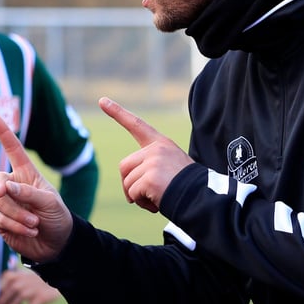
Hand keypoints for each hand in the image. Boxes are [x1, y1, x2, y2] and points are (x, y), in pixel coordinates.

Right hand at [0, 111, 72, 262]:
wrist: (57, 243)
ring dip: (18, 215)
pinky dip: (16, 226)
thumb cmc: (57, 216)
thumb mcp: (49, 201)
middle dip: (1, 189)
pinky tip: (30, 231)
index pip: (12, 149)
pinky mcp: (2, 222)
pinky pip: (0, 220)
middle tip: (2, 194)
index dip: (2, 132)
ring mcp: (6, 204)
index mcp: (26, 173)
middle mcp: (13, 186)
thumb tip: (4, 188)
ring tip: (35, 223)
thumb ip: (28, 193)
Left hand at [0, 268, 60, 303]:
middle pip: (10, 291)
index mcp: (20, 274)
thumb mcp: (25, 278)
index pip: (5, 278)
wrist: (55, 283)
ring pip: (18, 300)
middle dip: (1, 301)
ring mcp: (33, 289)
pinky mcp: (40, 298)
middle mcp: (25, 280)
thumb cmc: (37, 283)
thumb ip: (13, 283)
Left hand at [102, 96, 192, 213]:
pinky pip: (133, 194)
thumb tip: (130, 191)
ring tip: (157, 198)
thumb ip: (150, 168)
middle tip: (145, 194)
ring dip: (138, 196)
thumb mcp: (170, 168)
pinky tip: (158, 202)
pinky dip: (142, 203)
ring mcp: (152, 162)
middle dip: (130, 184)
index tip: (102, 101)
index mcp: (161, 144)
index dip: (117, 112)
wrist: (201, 198)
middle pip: (124, 166)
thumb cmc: (187, 187)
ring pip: (127, 183)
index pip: (137, 125)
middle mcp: (156, 149)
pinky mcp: (149, 177)